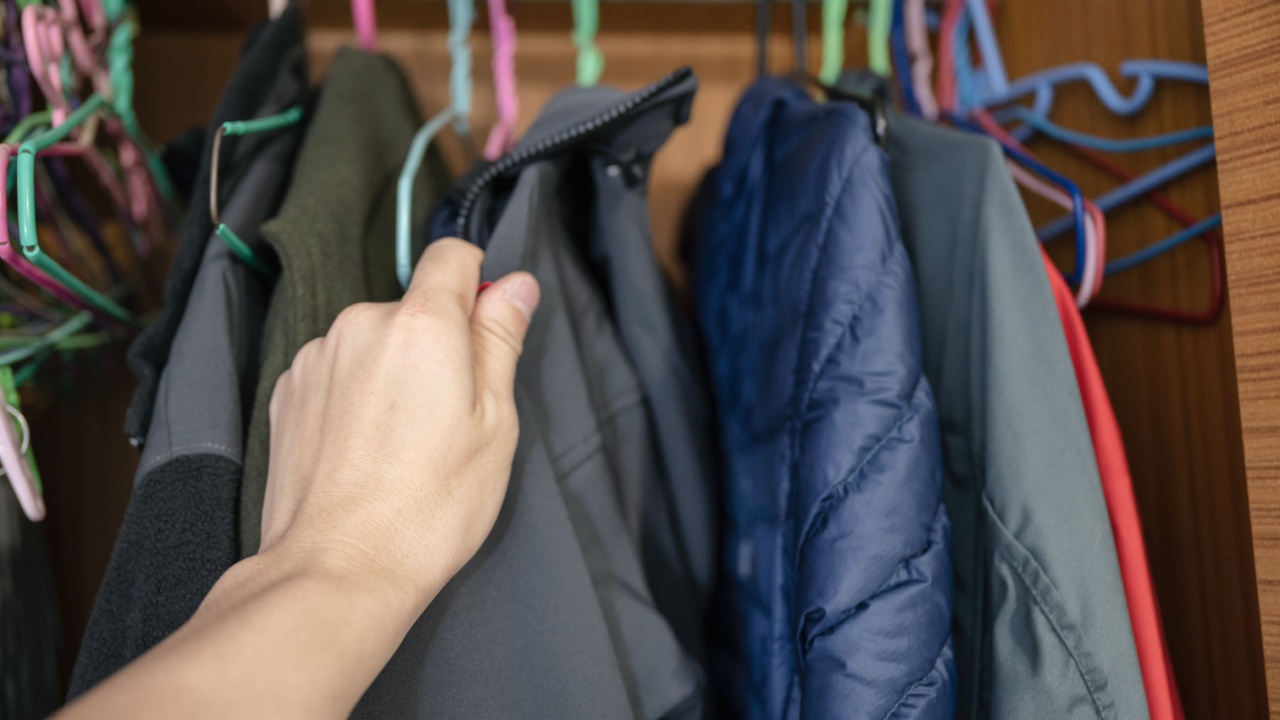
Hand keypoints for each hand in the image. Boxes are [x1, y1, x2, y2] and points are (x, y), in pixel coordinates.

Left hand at [261, 238, 539, 611]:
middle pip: (414, 308)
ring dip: (393, 372)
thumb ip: (500, 340)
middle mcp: (360, 324)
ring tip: (403, 444)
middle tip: (451, 416)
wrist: (337, 569)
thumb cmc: (428, 507)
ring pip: (374, 343)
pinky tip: (366, 451)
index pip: (452, 255)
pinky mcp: (288, 391)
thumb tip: (515, 286)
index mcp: (422, 324)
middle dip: (437, 346)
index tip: (487, 324)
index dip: (478, 282)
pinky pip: (338, 372)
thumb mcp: (494, 422)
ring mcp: (317, 357)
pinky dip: (356, 397)